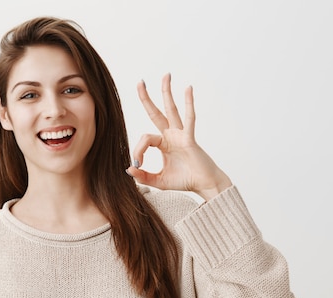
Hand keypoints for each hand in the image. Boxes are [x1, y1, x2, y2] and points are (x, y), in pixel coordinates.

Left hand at [125, 73, 231, 200]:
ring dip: (167, 92)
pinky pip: (189, 119)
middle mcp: (171, 136)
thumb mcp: (158, 180)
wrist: (204, 185)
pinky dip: (188, 104)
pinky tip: (187, 89)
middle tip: (140, 82)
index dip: (137, 150)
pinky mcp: (190, 138)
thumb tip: (128, 169)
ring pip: (171, 110)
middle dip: (147, 98)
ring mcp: (181, 135)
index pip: (145, 139)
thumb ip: (143, 176)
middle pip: (156, 113)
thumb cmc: (184, 181)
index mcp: (163, 144)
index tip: (137, 164)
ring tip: (165, 76)